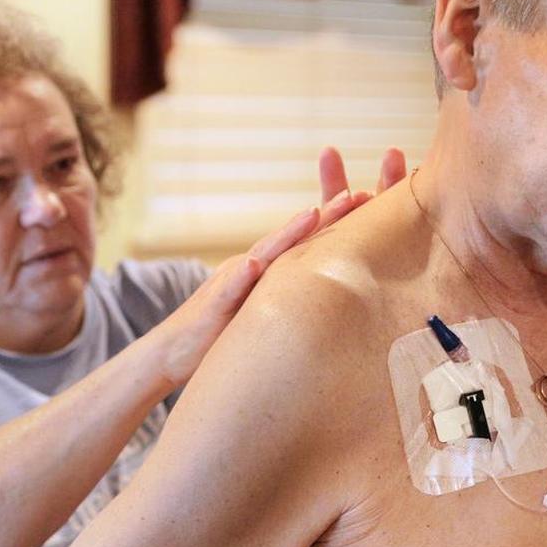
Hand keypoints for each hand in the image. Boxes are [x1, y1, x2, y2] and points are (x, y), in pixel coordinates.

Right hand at [152, 146, 407, 386]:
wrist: (174, 353)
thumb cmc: (225, 335)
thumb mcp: (269, 314)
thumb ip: (296, 301)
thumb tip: (338, 301)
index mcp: (271, 272)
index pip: (310, 244)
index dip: (339, 224)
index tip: (372, 204)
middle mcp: (254, 269)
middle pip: (294, 239)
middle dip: (325, 216)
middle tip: (357, 194)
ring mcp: (233, 284)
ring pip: (263, 255)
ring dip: (287, 234)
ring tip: (311, 214)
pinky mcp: (213, 307)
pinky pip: (227, 291)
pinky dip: (240, 277)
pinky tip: (253, 265)